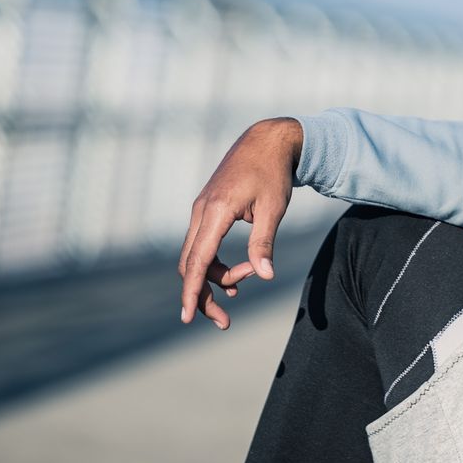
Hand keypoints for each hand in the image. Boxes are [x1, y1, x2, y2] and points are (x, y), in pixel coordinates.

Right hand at [178, 117, 302, 328]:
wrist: (266, 141)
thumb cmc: (273, 173)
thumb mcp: (274, 208)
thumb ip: (264, 243)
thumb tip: (265, 275)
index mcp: (216, 212)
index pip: (198, 260)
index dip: (191, 291)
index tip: (187, 317)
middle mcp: (201, 212)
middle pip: (191, 265)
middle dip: (203, 295)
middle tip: (224, 321)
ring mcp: (201, 210)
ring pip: (196, 256)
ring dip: (214, 278)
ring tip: (244, 286)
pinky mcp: (206, 209)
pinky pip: (202, 244)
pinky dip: (215, 263)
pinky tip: (238, 274)